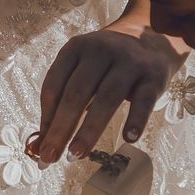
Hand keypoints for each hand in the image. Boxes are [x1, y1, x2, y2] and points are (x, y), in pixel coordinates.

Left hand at [34, 21, 187, 165]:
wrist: (150, 37)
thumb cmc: (104, 65)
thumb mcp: (79, 73)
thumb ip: (60, 105)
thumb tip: (41, 147)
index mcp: (74, 49)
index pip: (53, 87)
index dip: (45, 118)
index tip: (41, 147)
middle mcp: (100, 51)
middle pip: (76, 94)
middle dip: (60, 129)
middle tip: (51, 157)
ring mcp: (129, 61)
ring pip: (106, 98)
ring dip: (89, 130)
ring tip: (76, 154)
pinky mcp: (154, 75)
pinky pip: (144, 101)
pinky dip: (136, 120)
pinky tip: (128, 139)